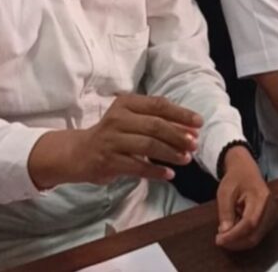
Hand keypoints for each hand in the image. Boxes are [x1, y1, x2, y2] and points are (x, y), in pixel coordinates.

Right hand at [28, 95, 202, 189]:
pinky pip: (137, 166)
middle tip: (195, 144)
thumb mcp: (130, 118)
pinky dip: (155, 171)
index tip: (199, 122)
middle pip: (155, 125)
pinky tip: (169, 174)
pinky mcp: (108, 161)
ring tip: (186, 159)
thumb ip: (155, 120)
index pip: (159, 105)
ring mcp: (112, 140)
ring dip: (170, 153)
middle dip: (178, 135)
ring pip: (148, 146)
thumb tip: (189, 128)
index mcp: (127, 103)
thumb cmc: (112, 133)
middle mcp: (118, 118)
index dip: (181, 114)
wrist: (78, 152)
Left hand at [215, 145, 276, 250]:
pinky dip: (244, 237)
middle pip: (254, 234)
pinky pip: (257, 234)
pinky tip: (234, 231)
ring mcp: (272, 214)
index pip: (249, 223)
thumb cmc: (235, 178)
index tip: (218, 239)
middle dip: (235, 242)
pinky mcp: (269, 219)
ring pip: (256, 237)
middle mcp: (270, 208)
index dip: (234, 235)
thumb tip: (225, 232)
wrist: (245, 170)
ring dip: (239, 241)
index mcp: (261, 197)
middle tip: (220, 240)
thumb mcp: (225, 191)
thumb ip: (225, 211)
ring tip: (226, 234)